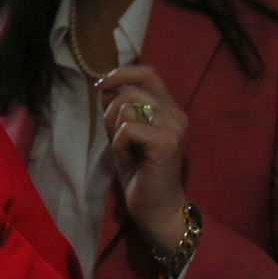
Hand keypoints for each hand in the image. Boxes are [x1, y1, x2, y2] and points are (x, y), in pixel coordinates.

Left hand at [97, 65, 189, 257]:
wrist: (156, 206)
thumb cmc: (139, 170)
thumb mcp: (124, 134)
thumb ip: (118, 110)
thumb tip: (103, 86)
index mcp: (168, 108)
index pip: (148, 73)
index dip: (122, 73)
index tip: (102, 85)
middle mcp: (175, 114)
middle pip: (130, 91)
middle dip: (110, 113)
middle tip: (115, 137)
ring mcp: (174, 127)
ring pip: (127, 107)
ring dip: (115, 130)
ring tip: (126, 150)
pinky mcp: (167, 142)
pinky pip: (127, 129)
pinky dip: (119, 145)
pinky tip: (129, 160)